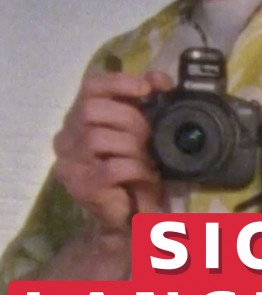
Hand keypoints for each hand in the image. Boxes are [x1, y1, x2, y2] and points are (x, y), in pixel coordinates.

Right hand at [53, 69, 171, 233]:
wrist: (126, 214)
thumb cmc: (132, 165)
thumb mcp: (140, 128)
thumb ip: (145, 101)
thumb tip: (162, 81)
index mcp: (79, 116)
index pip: (90, 86)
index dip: (119, 82)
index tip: (148, 88)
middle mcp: (66, 137)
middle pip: (90, 110)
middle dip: (128, 118)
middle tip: (149, 134)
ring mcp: (69, 163)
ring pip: (97, 138)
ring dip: (132, 146)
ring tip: (148, 158)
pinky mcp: (81, 186)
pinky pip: (111, 168)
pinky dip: (135, 169)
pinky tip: (146, 175)